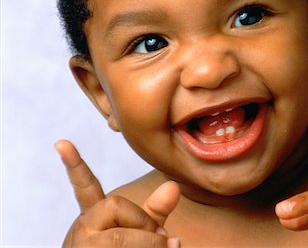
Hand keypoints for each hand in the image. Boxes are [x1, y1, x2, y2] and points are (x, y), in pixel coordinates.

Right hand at [55, 139, 180, 247]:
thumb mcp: (141, 233)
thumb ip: (155, 212)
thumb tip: (174, 186)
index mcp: (94, 217)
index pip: (84, 187)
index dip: (74, 164)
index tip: (61, 141)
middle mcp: (83, 229)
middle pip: (116, 204)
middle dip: (145, 221)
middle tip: (162, 239)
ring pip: (121, 237)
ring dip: (150, 244)